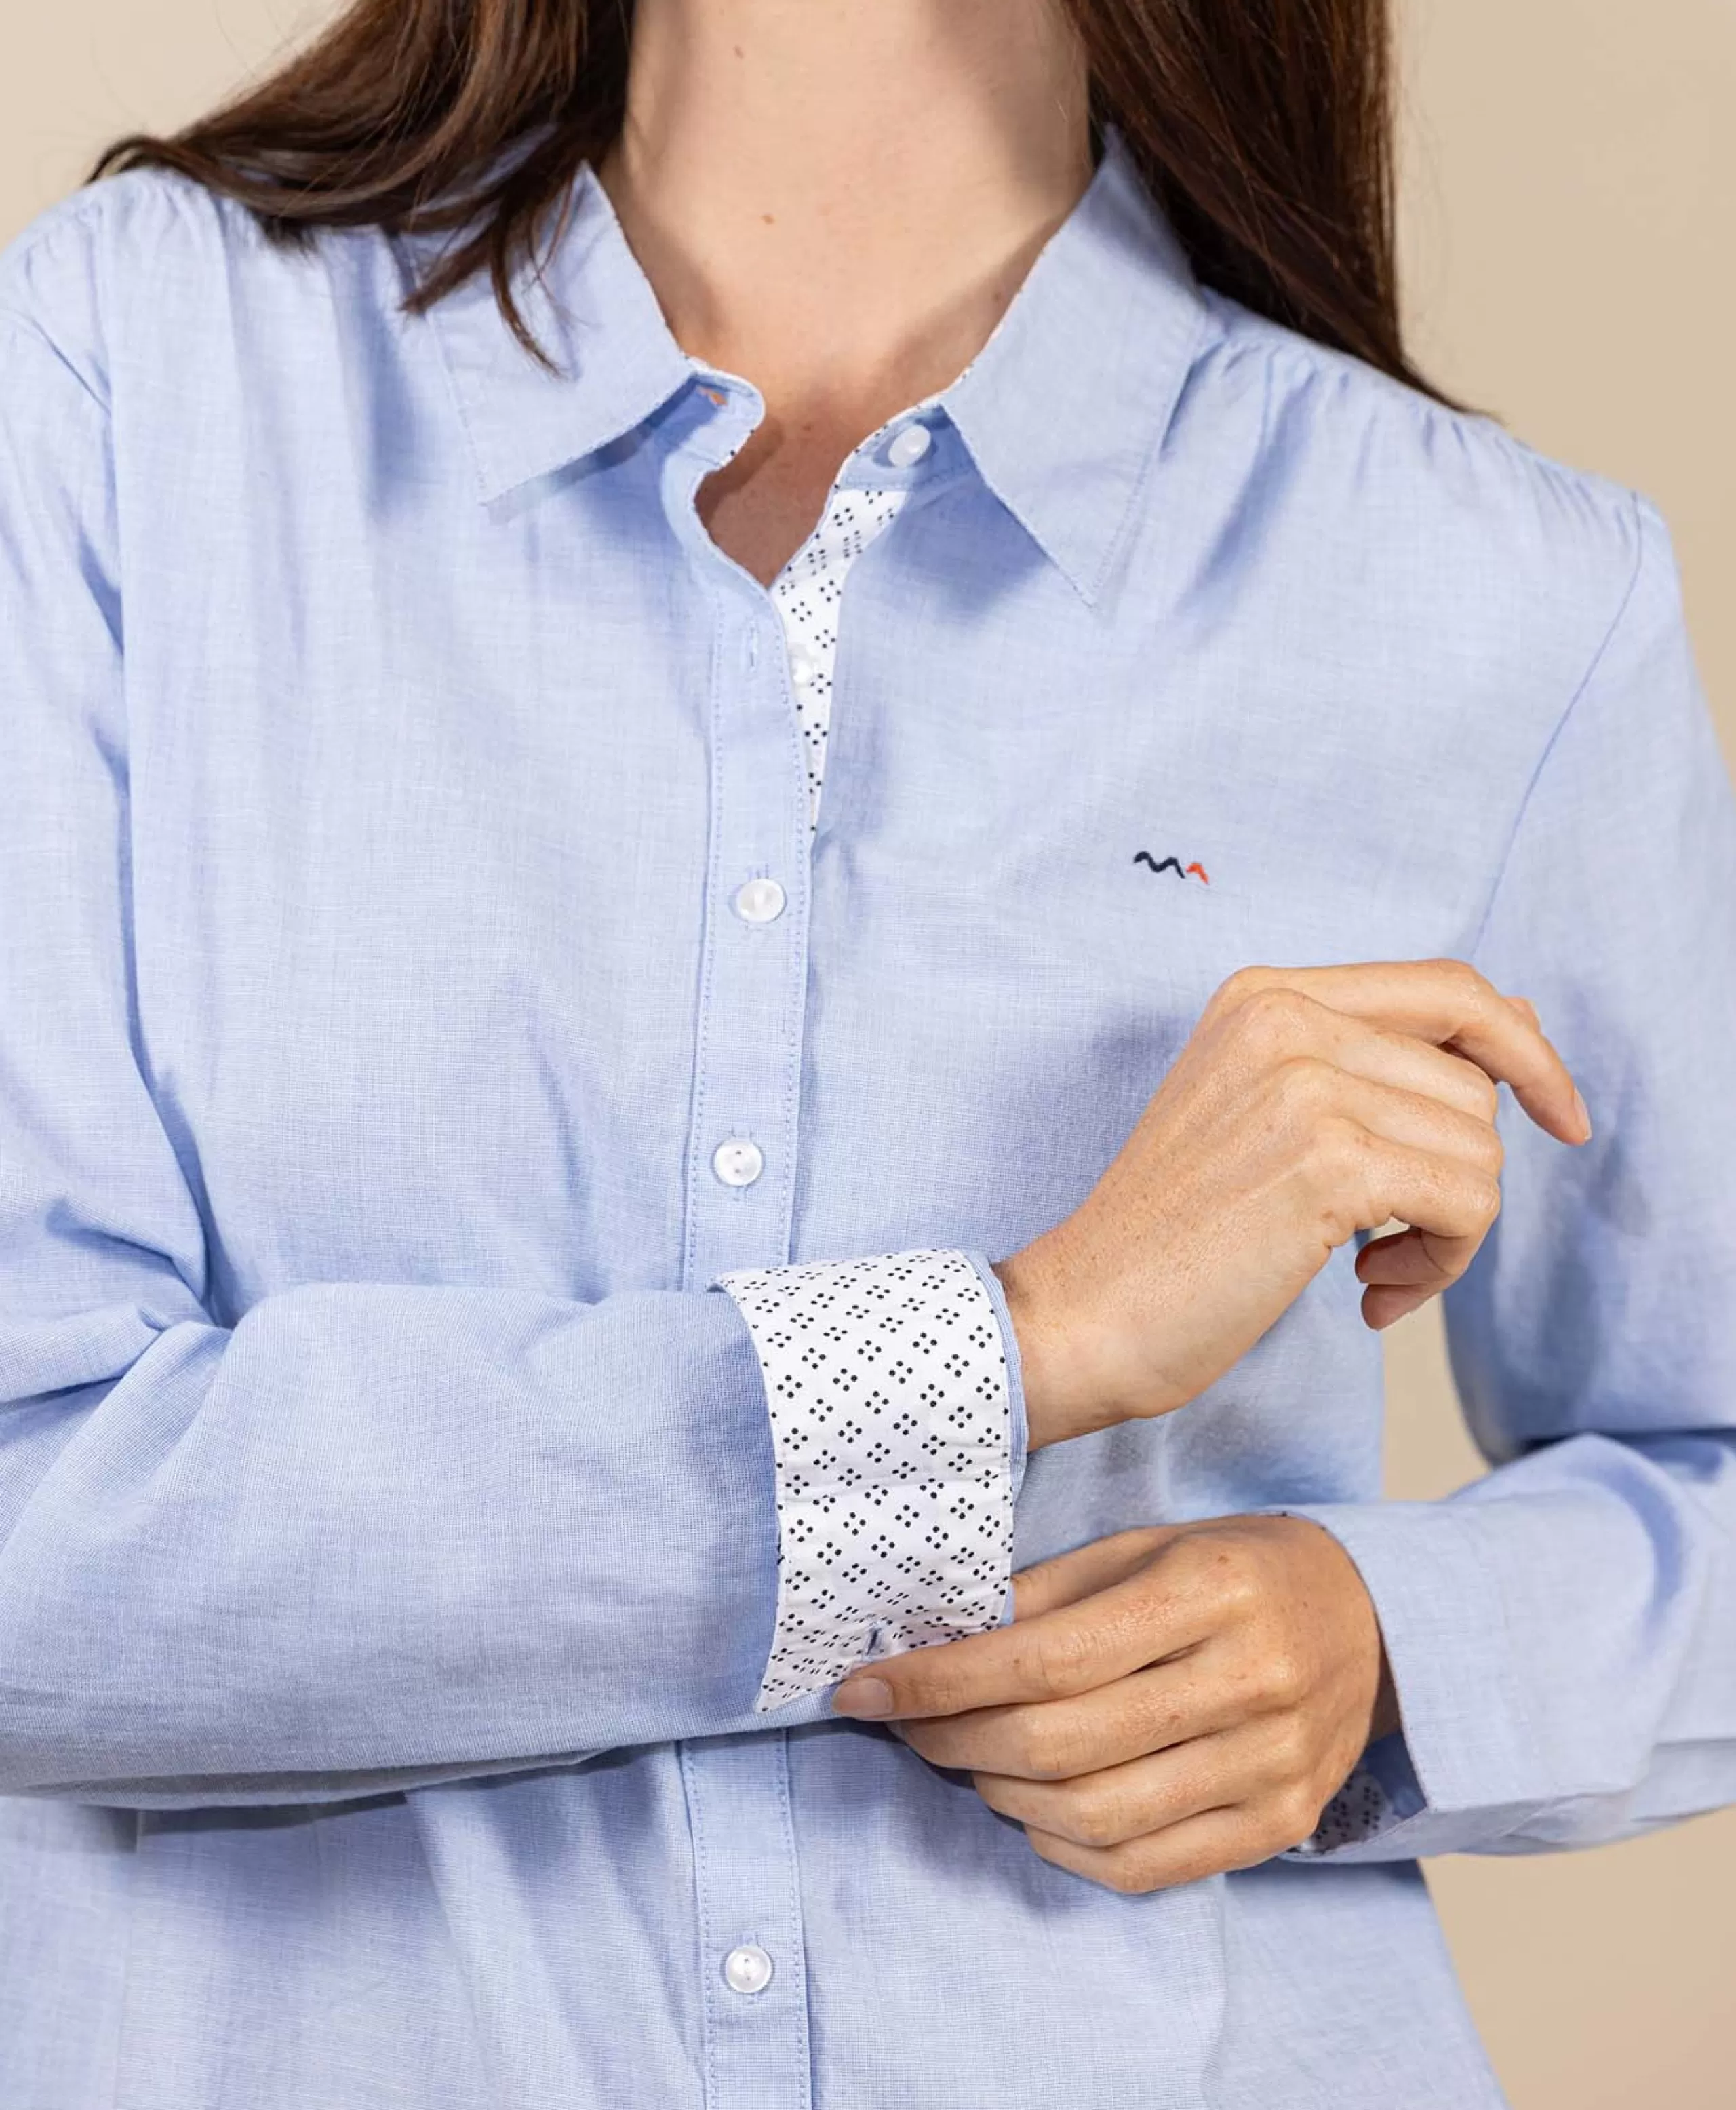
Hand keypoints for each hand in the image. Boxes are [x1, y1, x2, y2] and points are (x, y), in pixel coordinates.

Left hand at [834, 1516, 1395, 1892]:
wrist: (1378, 1622)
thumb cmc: (1237, 1571)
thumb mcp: (1147, 1546)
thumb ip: (1049, 1593)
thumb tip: (936, 1637)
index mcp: (1207, 1591)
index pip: (1044, 1657)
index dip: (940, 1680)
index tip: (864, 1687)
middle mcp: (1246, 1681)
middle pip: (1060, 1744)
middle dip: (953, 1740)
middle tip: (905, 1724)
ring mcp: (1270, 1764)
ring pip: (1095, 1817)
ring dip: (1000, 1796)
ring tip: (963, 1759)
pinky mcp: (1281, 1825)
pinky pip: (1145, 1866)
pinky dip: (1064, 1848)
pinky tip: (1031, 1808)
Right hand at [995, 958, 1589, 1448]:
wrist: (1083, 1312)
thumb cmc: (1172, 1235)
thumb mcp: (1262, 1110)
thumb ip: (1373, 1059)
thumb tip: (1519, 1020)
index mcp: (1266, 994)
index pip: (1450, 988)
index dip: (1526, 1048)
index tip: (1561, 1116)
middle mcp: (1285, 1016)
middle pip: (1475, 1083)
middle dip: (1459, 1174)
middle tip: (1391, 1246)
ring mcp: (1305, 1082)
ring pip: (1481, 1148)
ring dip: (1448, 1234)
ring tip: (1369, 1272)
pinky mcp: (1327, 1160)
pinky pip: (1468, 1203)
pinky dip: (1441, 1266)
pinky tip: (1369, 1295)